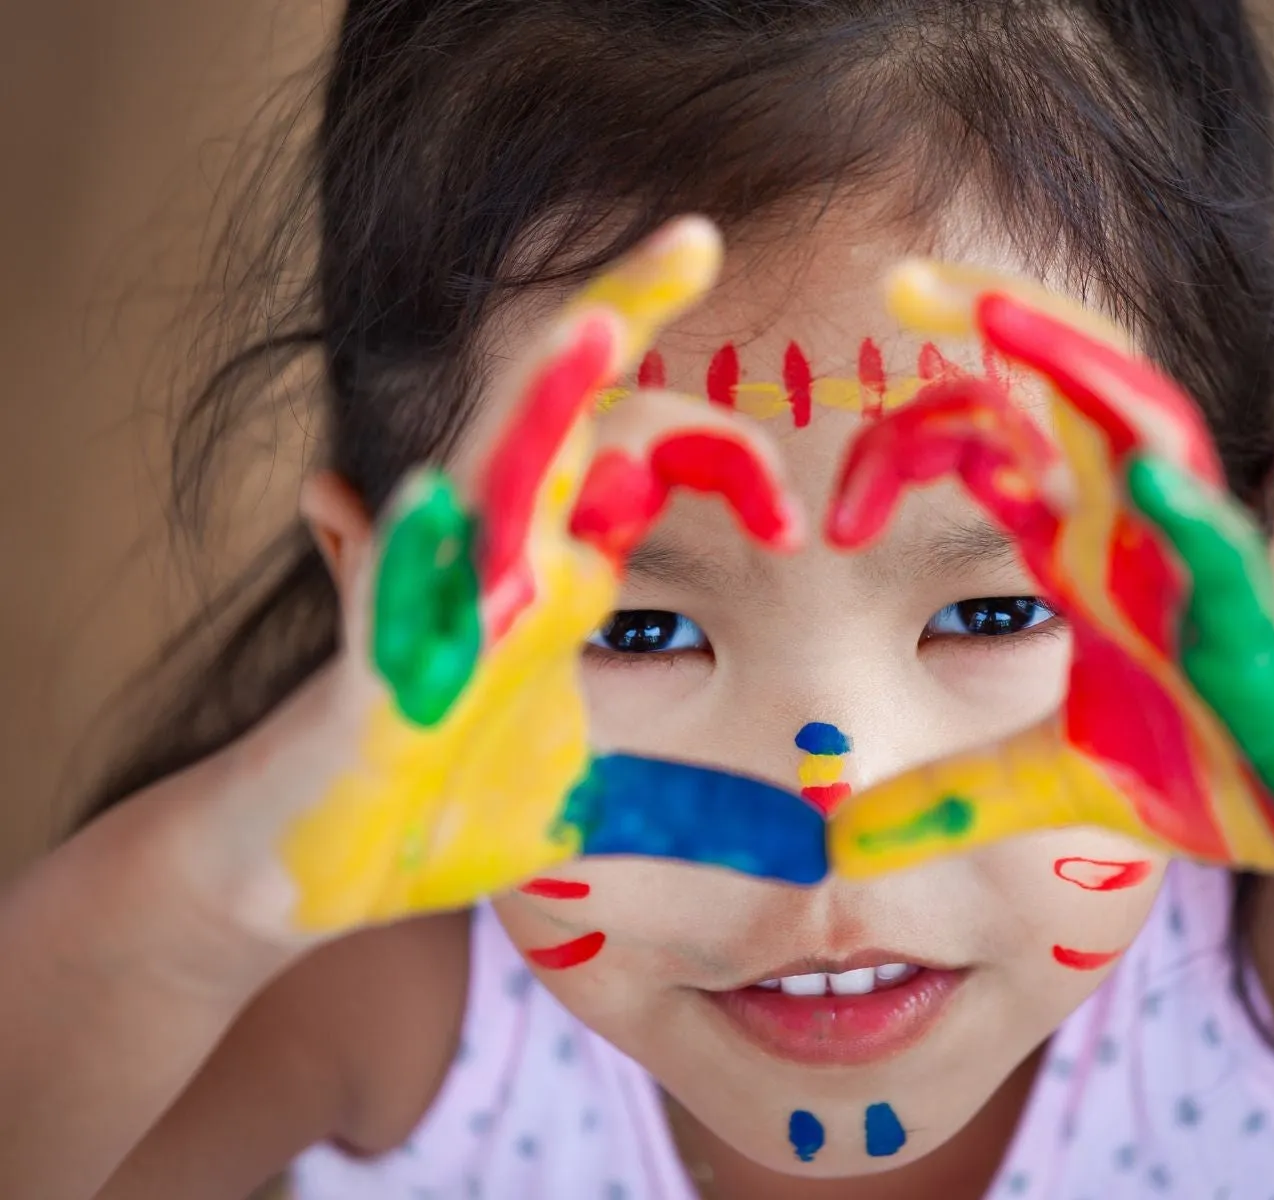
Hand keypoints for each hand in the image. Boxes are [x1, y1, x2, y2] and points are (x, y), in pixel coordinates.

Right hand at [225, 218, 825, 940]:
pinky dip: (399, 551)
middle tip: (697, 238)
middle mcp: (493, 558)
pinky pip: (383, 594)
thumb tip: (792, 835)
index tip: (794, 526)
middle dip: (621, 314)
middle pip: (561, 406)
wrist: (309, 874)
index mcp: (555, 568)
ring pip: (482, 468)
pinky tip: (407, 498)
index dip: (725, 458)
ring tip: (597, 324)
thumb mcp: (596, 808)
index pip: (642, 454)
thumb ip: (686, 803)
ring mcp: (427, 605)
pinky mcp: (366, 676)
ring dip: (538, 397)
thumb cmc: (445, 817)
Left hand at [824, 261, 1273, 883]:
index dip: (907, 450)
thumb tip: (842, 837)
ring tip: (1005, 317)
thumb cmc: (1210, 769)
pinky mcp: (1262, 631)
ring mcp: (1201, 567)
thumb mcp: (1051, 782)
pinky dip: (1193, 512)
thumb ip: (949, 799)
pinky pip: (1231, 551)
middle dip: (999, 319)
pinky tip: (1148, 483)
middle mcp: (1138, 530)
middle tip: (901, 280)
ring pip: (1152, 432)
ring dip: (1083, 369)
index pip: (991, 443)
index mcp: (1084, 546)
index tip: (836, 524)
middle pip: (1072, 388)